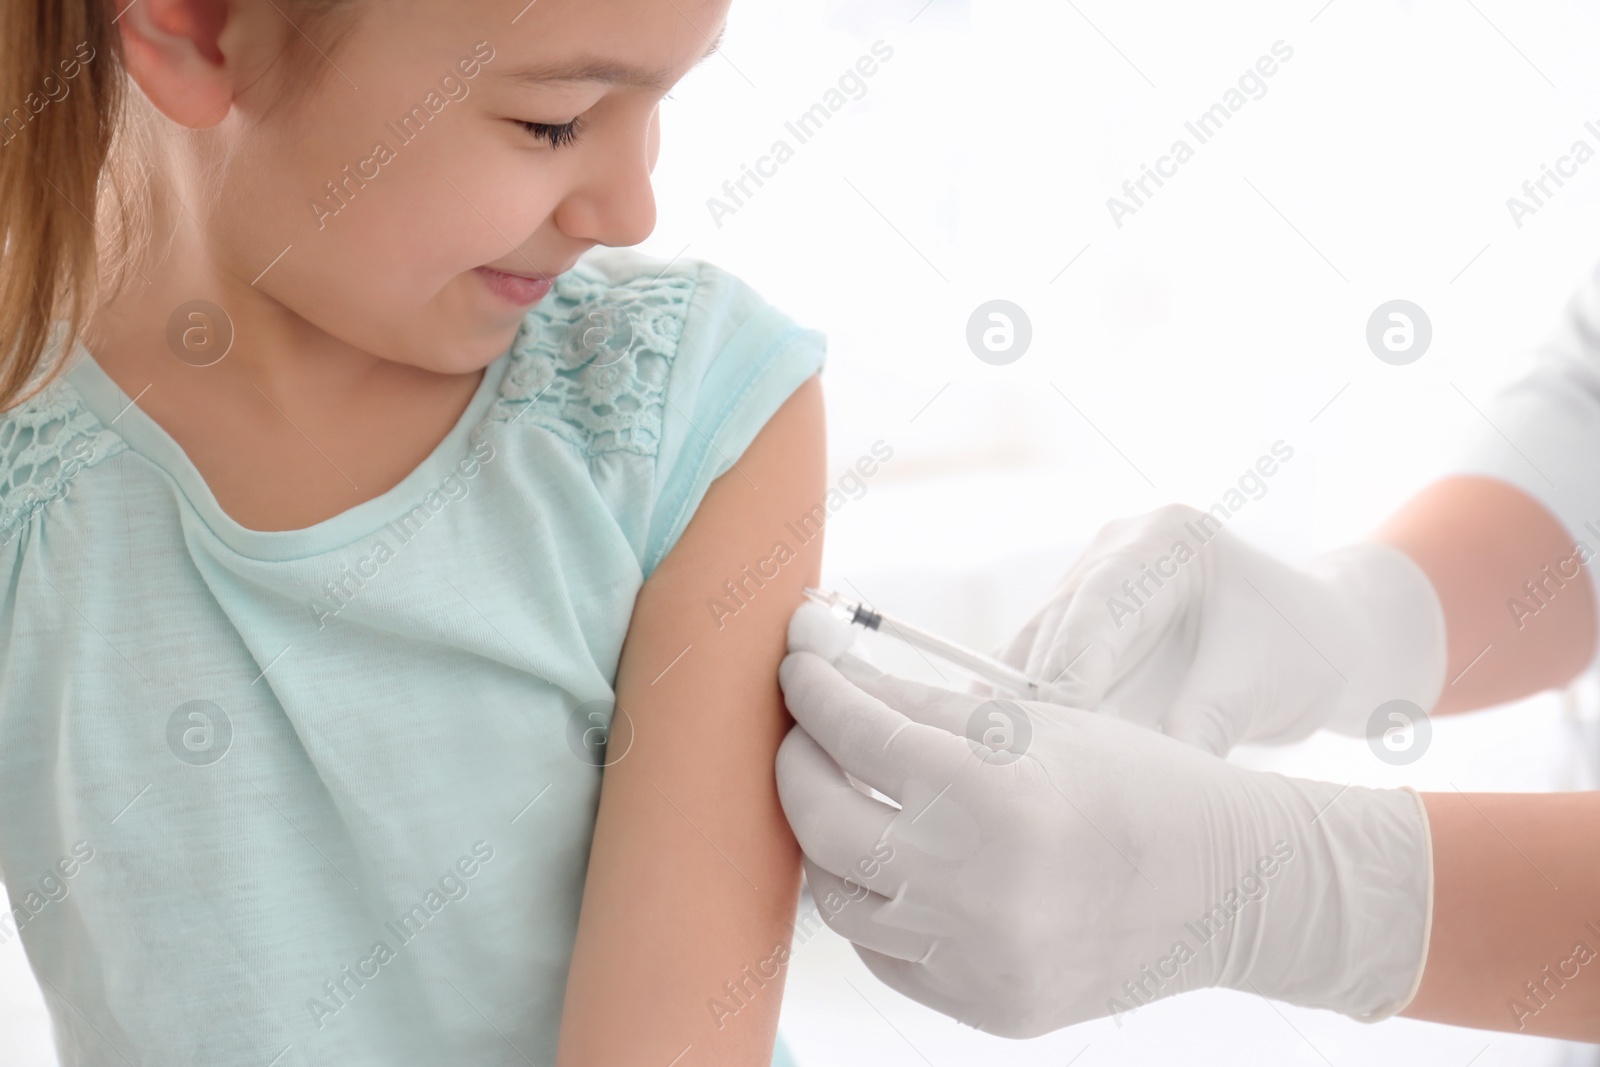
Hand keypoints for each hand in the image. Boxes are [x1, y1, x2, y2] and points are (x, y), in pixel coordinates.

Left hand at [775, 603, 1432, 1037]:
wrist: (1231, 888)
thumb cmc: (1136, 782)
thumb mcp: (1033, 723)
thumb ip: (919, 704)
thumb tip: (830, 674)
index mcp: (994, 795)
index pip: (856, 735)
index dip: (813, 693)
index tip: (798, 670)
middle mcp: (977, 887)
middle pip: (822, 822)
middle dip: (797, 763)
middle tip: (803, 731)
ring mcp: (977, 960)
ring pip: (839, 899)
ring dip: (824, 838)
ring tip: (842, 796)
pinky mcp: (983, 1007)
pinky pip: (885, 953)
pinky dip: (875, 901)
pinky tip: (891, 862)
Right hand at [998, 504, 1447, 753]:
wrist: (1318, 642)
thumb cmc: (1304, 651)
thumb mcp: (1261, 686)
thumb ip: (1203, 723)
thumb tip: (1145, 783)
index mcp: (1167, 538)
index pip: (1099, 604)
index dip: (1071, 668)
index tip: (1061, 730)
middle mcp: (1115, 548)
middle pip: (1055, 625)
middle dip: (1036, 695)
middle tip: (1023, 761)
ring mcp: (1089, 581)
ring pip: (1029, 647)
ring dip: (1019, 706)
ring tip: (1011, 766)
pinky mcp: (1077, 624)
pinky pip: (1035, 668)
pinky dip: (1027, 711)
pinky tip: (1016, 757)